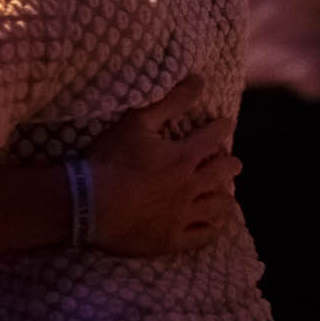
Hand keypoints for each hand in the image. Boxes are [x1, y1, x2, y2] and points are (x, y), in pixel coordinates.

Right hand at [85, 74, 238, 255]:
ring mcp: (182, 216)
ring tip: (225, 192)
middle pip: (223, 173)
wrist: (89, 204)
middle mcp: (190, 187)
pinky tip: (214, 223)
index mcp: (183, 157)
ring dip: (225, 196)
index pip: (213, 138)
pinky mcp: (172, 239)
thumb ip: (170, 102)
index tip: (226, 123)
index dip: (222, 128)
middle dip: (230, 163)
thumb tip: (198, 80)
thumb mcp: (137, 122)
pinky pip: (203, 235)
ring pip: (219, 207)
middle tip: (231, 161)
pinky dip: (213, 227)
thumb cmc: (111, 160)